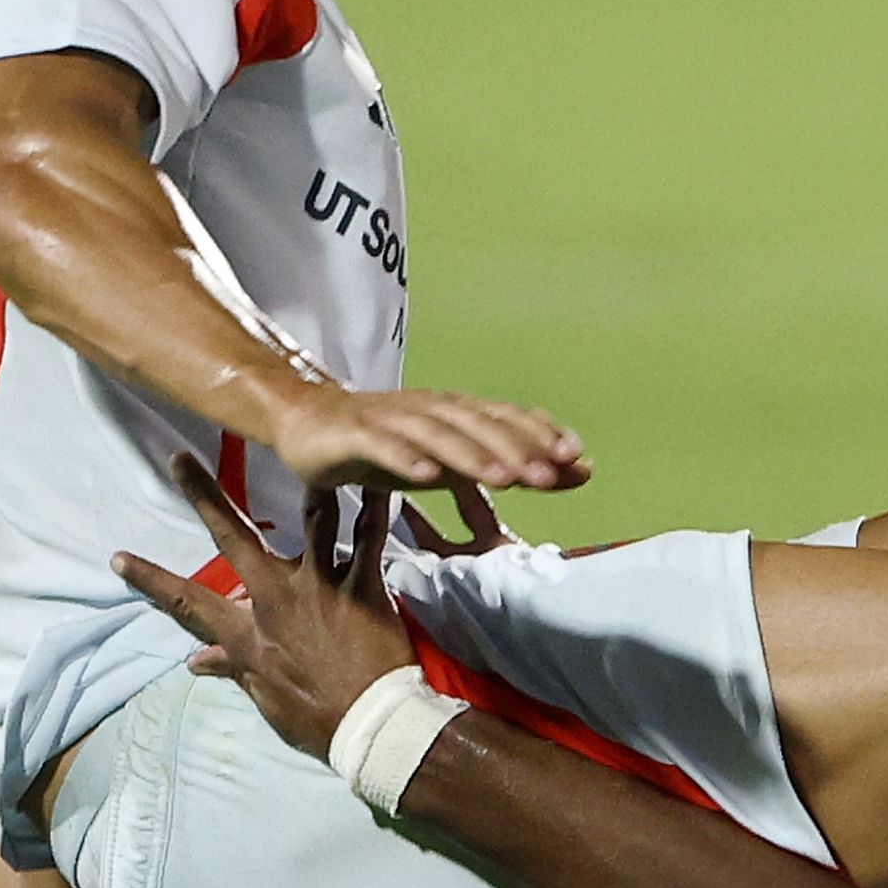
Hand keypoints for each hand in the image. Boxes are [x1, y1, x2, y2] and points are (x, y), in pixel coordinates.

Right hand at [114, 457, 417, 761]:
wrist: (371, 726)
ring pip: (313, 520)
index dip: (151, 580)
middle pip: (232, 537)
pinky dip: (376, 505)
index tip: (119, 557)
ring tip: (314, 448)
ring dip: (312, 487)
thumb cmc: (317, 718)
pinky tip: (380, 476)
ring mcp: (321, 586)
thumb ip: (233, 670)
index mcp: (247, 633)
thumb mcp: (265, 699)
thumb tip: (195, 662)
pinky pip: (371, 535)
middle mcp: (277, 598)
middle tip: (181, 458)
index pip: (187, 603)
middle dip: (204, 495)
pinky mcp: (363, 584)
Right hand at [265, 383, 586, 497]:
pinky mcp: (355, 434)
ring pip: (438, 435)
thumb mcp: (454, 462)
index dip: (541, 435)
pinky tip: (424, 477)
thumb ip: (512, 467)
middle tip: (549, 475)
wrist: (309, 423)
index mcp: (457, 412)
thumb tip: (578, 471)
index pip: (508, 418)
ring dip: (472, 455)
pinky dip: (405, 459)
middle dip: (516, 449)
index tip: (575, 458)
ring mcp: (393, 419)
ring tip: (502, 478)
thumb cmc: (389, 444)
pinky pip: (383, 446)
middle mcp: (431, 409)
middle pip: (480, 426)